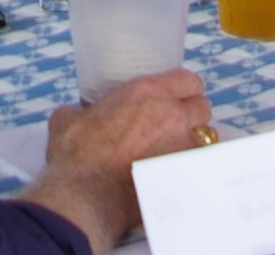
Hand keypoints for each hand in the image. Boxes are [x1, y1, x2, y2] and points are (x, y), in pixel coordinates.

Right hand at [21, 69, 211, 252]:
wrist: (84, 194)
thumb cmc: (76, 157)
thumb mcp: (68, 119)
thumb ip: (80, 110)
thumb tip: (77, 114)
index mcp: (145, 92)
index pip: (187, 80)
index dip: (185, 90)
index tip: (179, 98)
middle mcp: (170, 114)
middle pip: (202, 107)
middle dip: (193, 116)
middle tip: (177, 126)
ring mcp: (182, 145)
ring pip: (206, 136)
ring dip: (194, 142)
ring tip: (178, 152)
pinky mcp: (184, 173)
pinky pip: (200, 165)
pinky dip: (192, 167)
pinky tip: (176, 174)